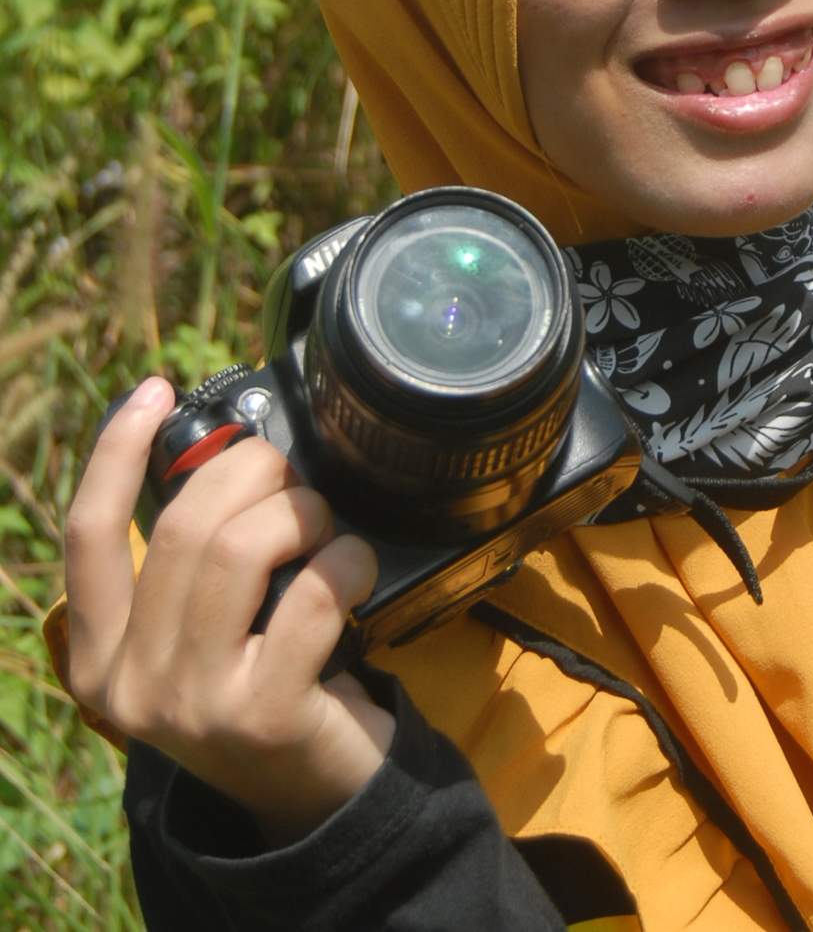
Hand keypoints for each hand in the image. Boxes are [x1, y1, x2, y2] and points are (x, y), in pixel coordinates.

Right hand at [65, 378, 395, 844]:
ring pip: (243, 548)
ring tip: (326, 533)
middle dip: (256, 475)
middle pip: (186, 525)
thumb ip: (195, 560)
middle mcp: (131, 684)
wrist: (318, 789)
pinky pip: (313, 592)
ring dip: (304, 516)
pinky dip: (349, 562)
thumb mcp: (206, 629)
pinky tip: (356, 573)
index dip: (114, 453)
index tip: (151, 390)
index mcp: (101, 654)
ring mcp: (195, 704)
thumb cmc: (268, 680)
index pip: (88, 537)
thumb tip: (230, 448)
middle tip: (296, 482)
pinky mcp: (266, 714)